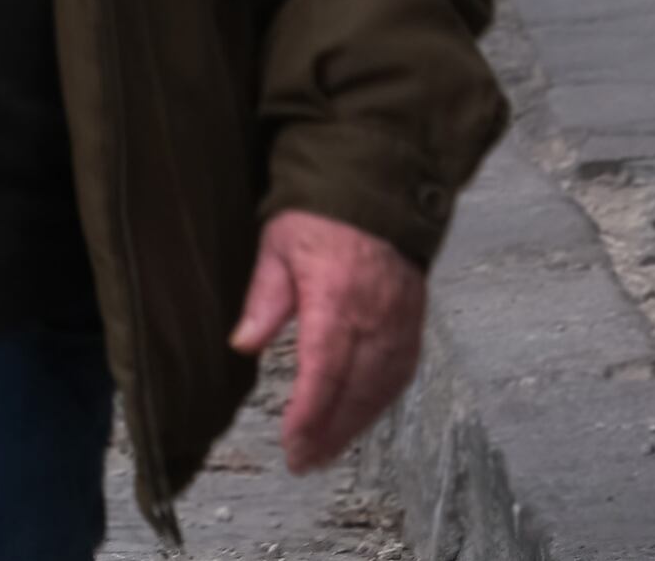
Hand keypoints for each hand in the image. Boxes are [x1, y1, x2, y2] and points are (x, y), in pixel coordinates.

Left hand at [234, 208, 427, 472]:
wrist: (376, 192)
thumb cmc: (319, 217)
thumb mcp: (277, 246)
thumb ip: (264, 299)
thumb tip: (243, 344)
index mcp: (337, 298)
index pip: (325, 369)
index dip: (310, 413)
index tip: (292, 443)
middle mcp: (375, 318)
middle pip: (354, 390)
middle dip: (328, 432)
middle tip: (302, 462)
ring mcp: (399, 325)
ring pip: (379, 390)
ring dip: (353, 427)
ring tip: (323, 453)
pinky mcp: (412, 327)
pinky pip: (399, 376)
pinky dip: (377, 405)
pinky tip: (357, 421)